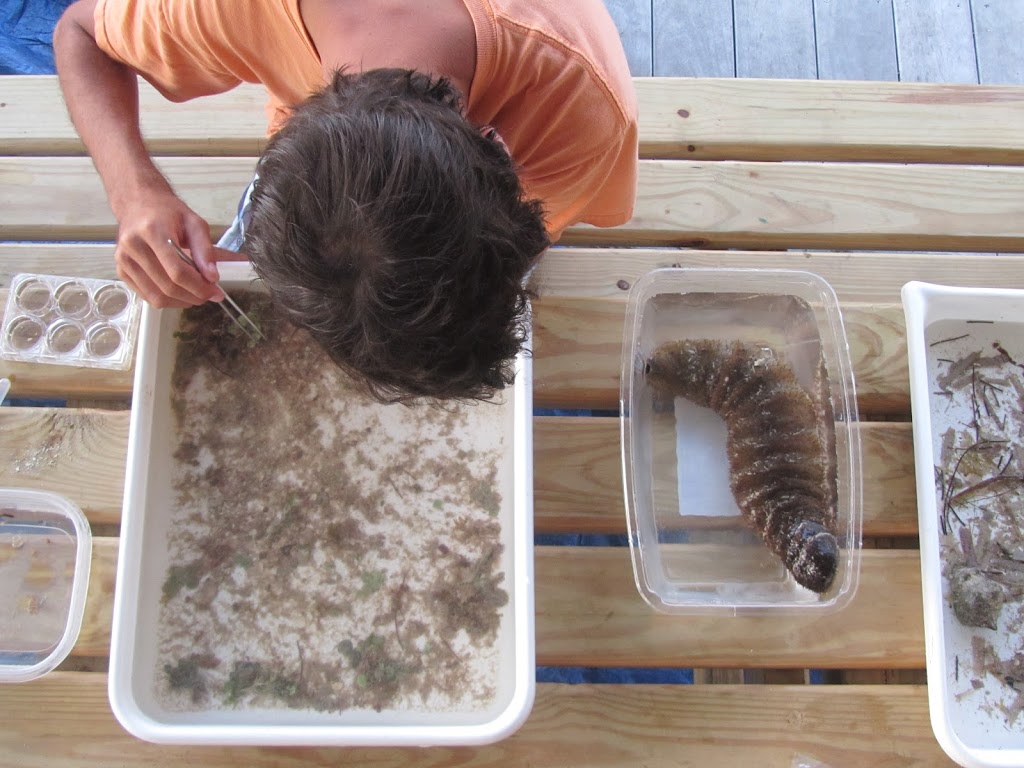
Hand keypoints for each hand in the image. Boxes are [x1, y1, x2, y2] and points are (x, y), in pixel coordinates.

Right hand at [112, 187, 225, 308]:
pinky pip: (146, 296)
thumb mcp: (194, 223)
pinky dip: (167, 300)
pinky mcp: (121, 270)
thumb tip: (212, 277)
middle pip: (167, 286)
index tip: (216, 293)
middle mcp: (133, 246)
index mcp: (152, 231)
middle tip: (209, 295)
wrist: (138, 204)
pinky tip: (179, 293)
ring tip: (196, 295)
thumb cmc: (168, 212)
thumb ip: (206, 250)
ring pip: (156, 296)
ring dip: (181, 301)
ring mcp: (123, 260)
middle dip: (193, 296)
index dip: (199, 287)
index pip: (177, 271)